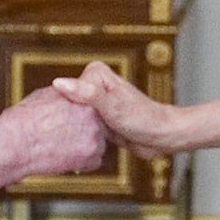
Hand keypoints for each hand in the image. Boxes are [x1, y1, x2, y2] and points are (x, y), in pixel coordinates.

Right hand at [0, 86, 105, 198]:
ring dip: (84, 147)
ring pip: (96, 144)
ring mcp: (95, 136)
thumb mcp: (45, 95)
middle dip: (85, 131)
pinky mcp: (91, 156)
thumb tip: (69, 96)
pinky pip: (93, 162)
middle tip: (64, 136)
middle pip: (98, 125)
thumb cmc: (23, 120)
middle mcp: (94, 114)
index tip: (68, 122)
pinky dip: (81, 163)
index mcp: (83, 97)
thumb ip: (65, 96)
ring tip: (61, 148)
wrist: (15, 143)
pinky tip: (63, 158)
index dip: (81, 116)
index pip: (94, 107)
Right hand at [52, 61, 179, 159]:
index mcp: (95, 74)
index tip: (67, 121)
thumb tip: (58, 83)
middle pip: (67, 104)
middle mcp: (94, 85)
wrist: (161, 136)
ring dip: (73, 130)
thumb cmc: (142, 118)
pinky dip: (81, 136)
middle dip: (67, 119)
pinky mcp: (100, 119)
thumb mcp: (110, 105)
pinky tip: (79, 145)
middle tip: (66, 135)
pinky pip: (83, 127)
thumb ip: (86, 93)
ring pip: (73, 117)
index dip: (64, 107)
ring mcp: (96, 103)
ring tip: (71, 141)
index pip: (65, 89)